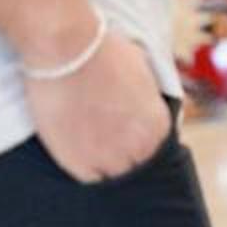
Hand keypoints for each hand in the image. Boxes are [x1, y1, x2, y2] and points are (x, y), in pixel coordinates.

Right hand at [23, 25, 170, 181]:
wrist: (68, 50)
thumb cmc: (105, 52)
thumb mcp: (143, 72)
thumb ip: (147, 99)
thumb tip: (143, 105)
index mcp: (158, 126)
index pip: (155, 149)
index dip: (137, 141)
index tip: (125, 134)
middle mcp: (139, 147)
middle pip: (134, 165)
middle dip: (123, 152)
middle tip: (104, 137)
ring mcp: (108, 158)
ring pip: (111, 175)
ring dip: (103, 161)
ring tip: (89, 141)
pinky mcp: (77, 163)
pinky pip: (87, 176)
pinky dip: (83, 165)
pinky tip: (76, 146)